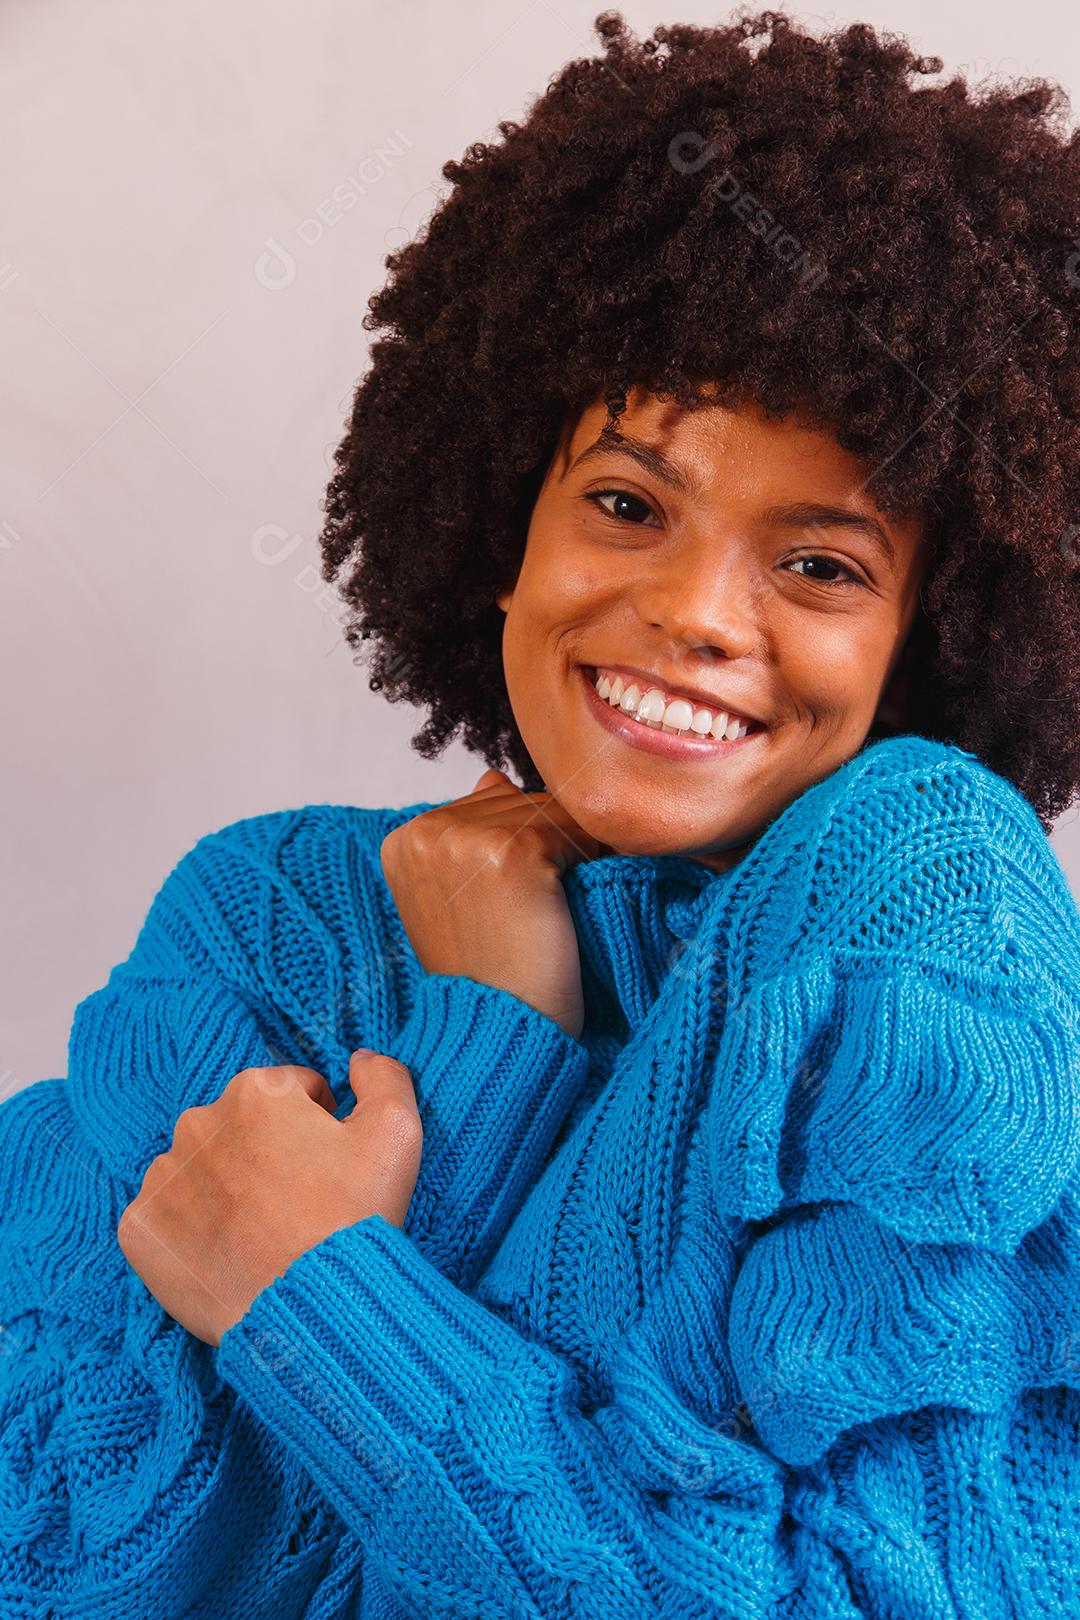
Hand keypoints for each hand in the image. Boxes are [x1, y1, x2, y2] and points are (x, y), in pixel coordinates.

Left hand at [117, 1050, 422, 1346]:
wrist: (310, 1311)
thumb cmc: (354, 1218)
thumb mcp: (396, 1133)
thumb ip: (383, 1077)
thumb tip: (359, 1059)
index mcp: (256, 1090)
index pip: (294, 1093)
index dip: (321, 1128)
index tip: (330, 1169)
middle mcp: (198, 1121)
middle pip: (243, 1128)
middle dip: (269, 1153)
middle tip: (299, 1203)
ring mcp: (163, 1177)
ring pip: (203, 1169)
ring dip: (228, 1188)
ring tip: (264, 1232)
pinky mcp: (139, 1228)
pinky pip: (168, 1216)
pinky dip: (193, 1229)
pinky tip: (227, 1253)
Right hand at [380, 768, 601, 1039]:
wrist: (501, 1028)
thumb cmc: (490, 970)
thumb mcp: (459, 897)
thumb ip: (469, 831)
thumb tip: (491, 775)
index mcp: (402, 840)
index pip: (486, 804)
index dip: (516, 844)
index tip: (511, 898)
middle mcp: (424, 831)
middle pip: (515, 800)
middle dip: (543, 841)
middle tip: (538, 904)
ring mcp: (463, 838)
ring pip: (545, 808)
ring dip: (567, 848)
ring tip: (550, 904)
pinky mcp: (509, 851)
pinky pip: (571, 826)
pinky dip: (586, 857)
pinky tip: (566, 900)